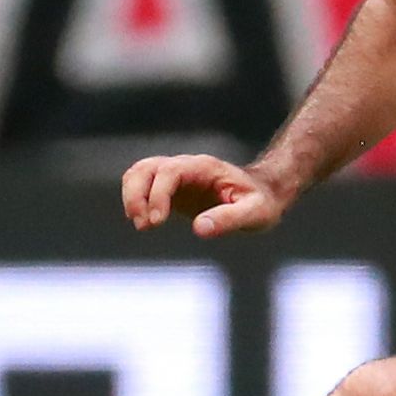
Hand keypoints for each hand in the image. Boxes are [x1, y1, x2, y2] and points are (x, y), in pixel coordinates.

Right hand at [121, 153, 290, 237]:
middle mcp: (186, 167)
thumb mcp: (254, 213)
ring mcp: (176, 175)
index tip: (156, 221)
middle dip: (137, 196)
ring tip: (142, 225)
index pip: (170, 171)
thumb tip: (199, 228)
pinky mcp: (170, 188)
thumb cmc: (261, 202)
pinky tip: (145, 222)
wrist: (263, 194)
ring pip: (138, 173)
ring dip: (131, 197)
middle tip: (145, 226)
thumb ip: (229, 219)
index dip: (157, 194)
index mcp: (205, 168)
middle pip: (146, 168)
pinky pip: (141, 185)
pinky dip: (134, 199)